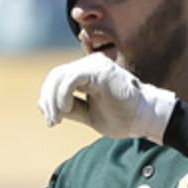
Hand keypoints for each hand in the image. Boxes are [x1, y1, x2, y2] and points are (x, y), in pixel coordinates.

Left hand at [38, 53, 177, 141]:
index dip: (48, 98)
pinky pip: (71, 79)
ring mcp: (95, 66)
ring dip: (53, 101)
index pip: (57, 79)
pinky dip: (62, 94)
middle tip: (52, 123)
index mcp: (87, 73)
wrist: (143, 119)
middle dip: (48, 101)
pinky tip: (65, 109)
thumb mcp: (87, 113)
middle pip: (55, 76)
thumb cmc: (120, 117)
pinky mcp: (99, 71)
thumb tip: (44, 105)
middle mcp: (90, 65)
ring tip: (57, 119)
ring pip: (60, 77)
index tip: (51, 120)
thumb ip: (69, 106)